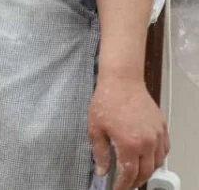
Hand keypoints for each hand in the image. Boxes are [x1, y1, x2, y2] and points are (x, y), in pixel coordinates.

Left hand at [88, 74, 168, 189]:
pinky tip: (147, 158)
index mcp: (130, 144)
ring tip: (136, 174)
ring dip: (148, 171)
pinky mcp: (162, 127)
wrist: (122, 82)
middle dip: (136, 182)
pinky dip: (157, 158)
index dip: (123, 185)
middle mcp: (147, 142)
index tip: (117, 189)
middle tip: (126, 185)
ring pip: (157, 162)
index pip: (129, 173)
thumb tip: (102, 171)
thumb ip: (101, 153)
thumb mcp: (96, 129)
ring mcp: (157, 135)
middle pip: (146, 171)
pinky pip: (164, 149)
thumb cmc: (106, 102)